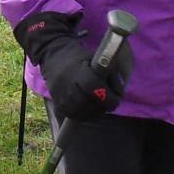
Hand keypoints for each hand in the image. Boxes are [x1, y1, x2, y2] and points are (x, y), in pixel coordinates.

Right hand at [16, 11, 131, 120]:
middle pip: (90, 105)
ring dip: (95, 112)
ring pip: (83, 114)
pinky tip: (89, 108)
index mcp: (79, 72)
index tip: (117, 99)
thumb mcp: (97, 59)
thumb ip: (110, 75)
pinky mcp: (58, 105)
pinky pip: (75, 117)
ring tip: (100, 105)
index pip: (95, 88)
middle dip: (104, 106)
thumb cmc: (79, 57)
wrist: (53, 56)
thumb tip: (119, 94)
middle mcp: (68, 87)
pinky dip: (85, 115)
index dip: (108, 97)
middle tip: (109, 103)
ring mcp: (61, 97)